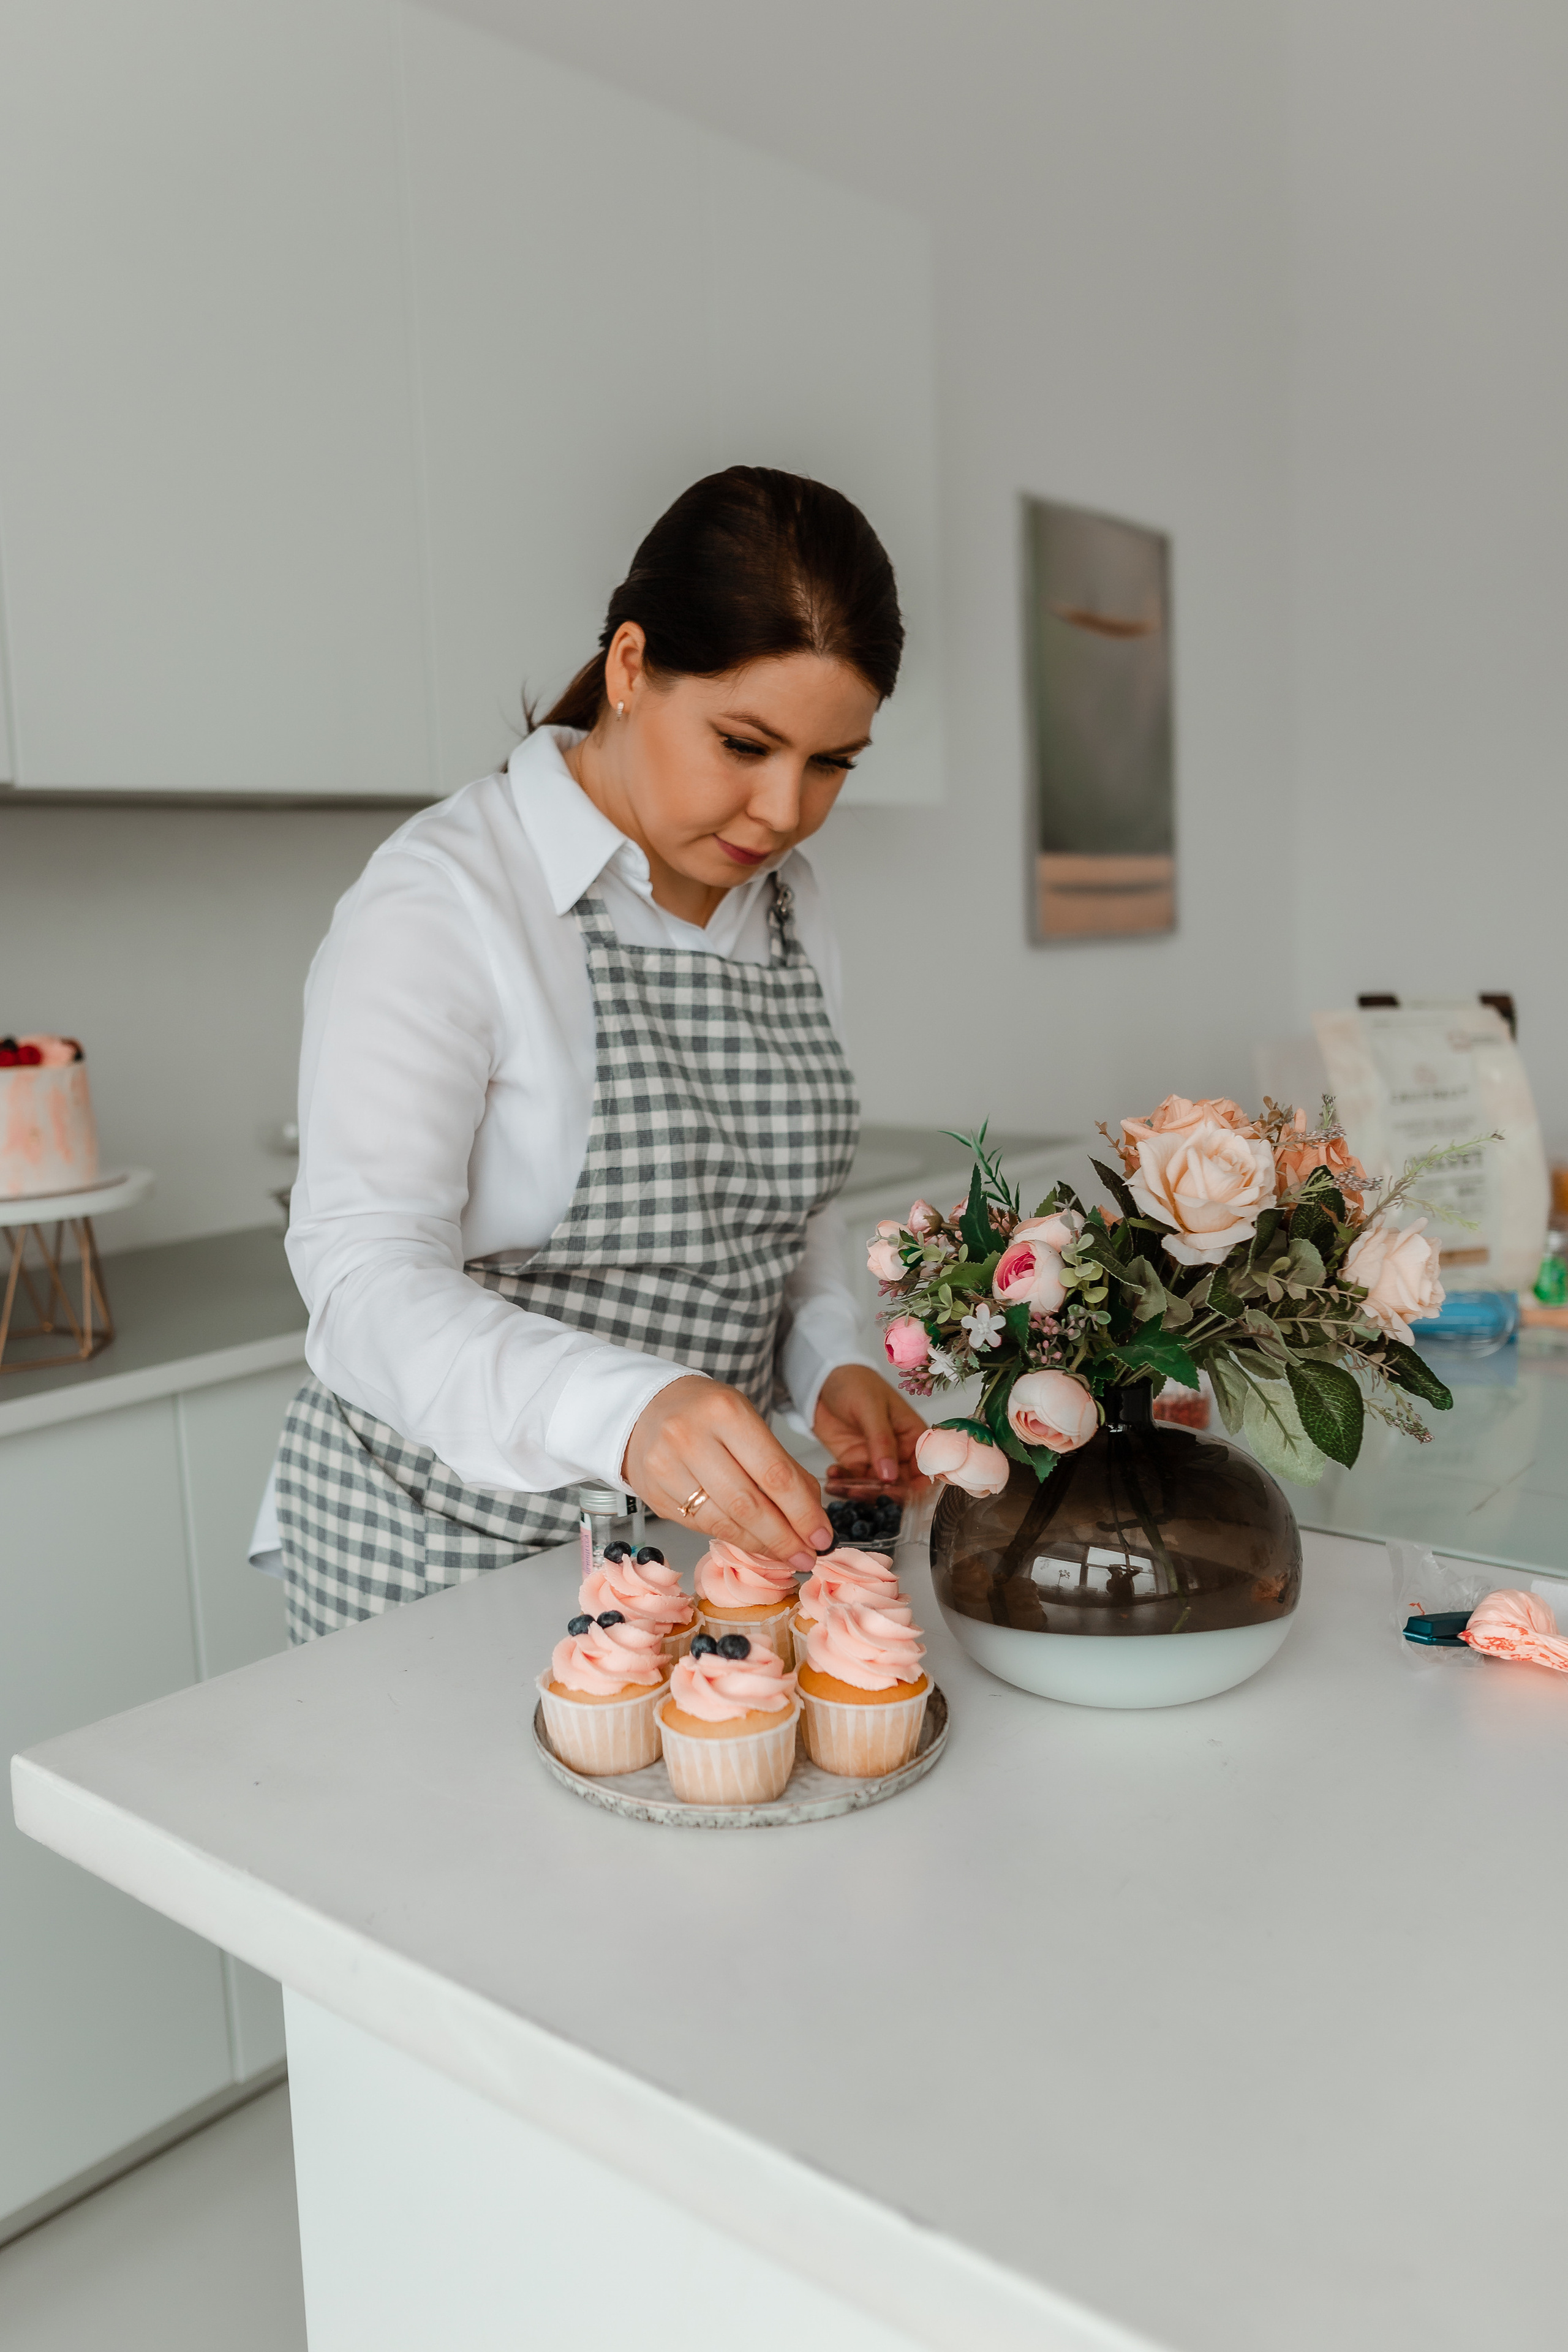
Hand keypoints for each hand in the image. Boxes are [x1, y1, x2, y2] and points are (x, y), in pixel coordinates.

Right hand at [623, 1376, 831, 1571]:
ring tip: (784, 1555)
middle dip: (783, 1537)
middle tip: (807, 1556)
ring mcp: (666, 1467)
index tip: (822, 1536)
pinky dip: (732, 1539)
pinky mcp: (653, 1494)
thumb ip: (781, 1465)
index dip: (802, 1512)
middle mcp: (690, 1437)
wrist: (645, 1409)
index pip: (774, 1472)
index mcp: (725, 1412)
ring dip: (760, 1545)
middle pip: (748, 1503)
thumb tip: (813, 1517)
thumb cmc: (705, 1414)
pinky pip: (701, 1527)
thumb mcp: (747, 1422)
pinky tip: (751, 1542)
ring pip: (723, 1522)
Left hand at [812, 1364, 925, 1484]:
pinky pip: (853, 1481)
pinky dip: (843, 1485)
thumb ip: (881, 1442)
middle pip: (900, 1484)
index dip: (916, 1487)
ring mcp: (875, 1458)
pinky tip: (833, 1478)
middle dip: (883, 1494)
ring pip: (875, 1487)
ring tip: (843, 1487)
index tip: (898, 1496)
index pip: (924, 1469)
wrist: (822, 1379)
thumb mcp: (870, 1409)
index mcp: (912, 1435)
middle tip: (863, 1493)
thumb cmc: (854, 1382)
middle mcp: (898, 1450)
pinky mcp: (854, 1461)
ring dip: (860, 1492)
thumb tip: (891, 1475)